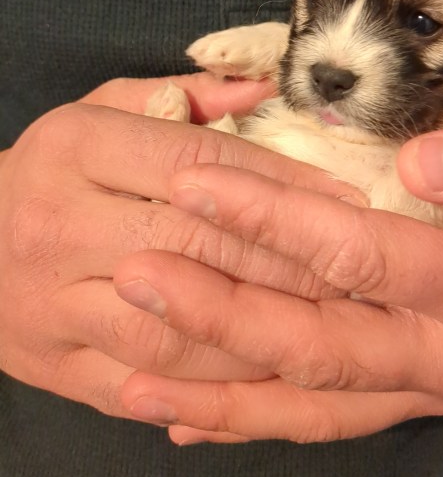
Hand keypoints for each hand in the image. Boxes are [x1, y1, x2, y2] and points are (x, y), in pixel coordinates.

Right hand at [0, 73, 357, 418]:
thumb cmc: (55, 169)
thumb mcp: (101, 111)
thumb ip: (183, 98)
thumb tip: (262, 90)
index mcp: (77, 147)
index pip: (198, 163)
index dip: (281, 184)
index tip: (346, 201)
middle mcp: (59, 223)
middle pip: (196, 245)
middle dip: (289, 260)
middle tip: (357, 270)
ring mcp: (50, 303)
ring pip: (174, 327)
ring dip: (259, 330)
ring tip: (328, 325)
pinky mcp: (53, 365)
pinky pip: (144, 385)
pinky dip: (211, 387)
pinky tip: (267, 375)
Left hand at [113, 120, 442, 443]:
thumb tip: (420, 166)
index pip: (362, 255)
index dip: (276, 221)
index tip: (195, 185)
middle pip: (317, 342)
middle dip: (221, 311)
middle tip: (136, 276)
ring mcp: (419, 389)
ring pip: (306, 398)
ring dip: (217, 387)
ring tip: (131, 375)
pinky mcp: (398, 401)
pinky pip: (316, 421)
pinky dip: (246, 421)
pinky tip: (180, 418)